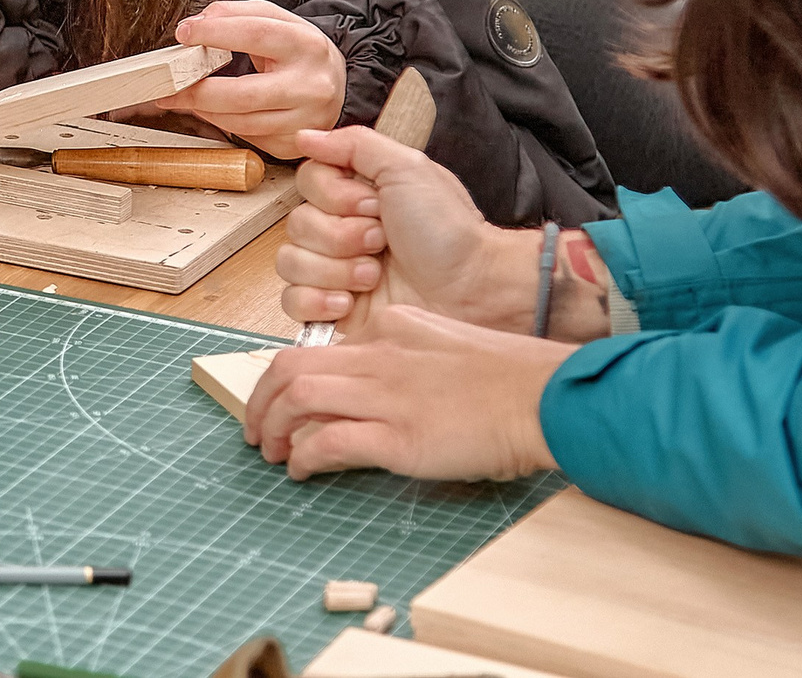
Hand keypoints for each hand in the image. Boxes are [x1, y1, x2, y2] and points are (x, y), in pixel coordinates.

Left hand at [156, 0, 345, 158]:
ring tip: (184, 97)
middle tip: (170, 86)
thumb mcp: (279, 21)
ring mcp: (303, 121)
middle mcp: (310, 86)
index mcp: (307, 45)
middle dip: (198, 91)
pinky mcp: (292, 144)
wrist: (338, 86)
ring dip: (203, 110)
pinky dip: (221, 123)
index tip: (184, 33)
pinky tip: (212, 111)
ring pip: (240, 123)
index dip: (214, 33)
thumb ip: (238, 14)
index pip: (255, 34)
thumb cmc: (300, 52)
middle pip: (242, 94)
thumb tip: (198, 23)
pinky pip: (246, 137)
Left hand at [244, 306, 571, 480]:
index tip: (283, 402)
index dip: (290, 378)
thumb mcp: (445, 345)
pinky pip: (326, 443)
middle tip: (255, 428)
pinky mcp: (398, 438)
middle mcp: (379, 355)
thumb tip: (374, 381)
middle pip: (290, 366)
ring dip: (272, 426)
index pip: (320, 348)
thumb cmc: (510, 378)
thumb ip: (406, 355)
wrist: (546, 396)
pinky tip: (300, 470)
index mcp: (392, 330)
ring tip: (270, 451)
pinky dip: (303, 456)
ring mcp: (387, 396)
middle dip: (261, 399)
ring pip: (297, 397)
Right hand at [278, 122, 525, 332]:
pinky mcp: (334, 309)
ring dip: (335, 268)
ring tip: (375, 275)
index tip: (374, 204)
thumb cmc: (448, 230)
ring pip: (290, 262)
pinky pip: (292, 302)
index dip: (333, 195)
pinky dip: (317, 300)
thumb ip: (354, 144)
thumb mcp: (408, 169)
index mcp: (356, 194)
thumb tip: (305, 135)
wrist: (472, 290)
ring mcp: (335, 270)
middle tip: (381, 241)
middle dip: (341, 236)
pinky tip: (350, 301)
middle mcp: (340, 229)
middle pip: (296, 224)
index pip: (306, 182)